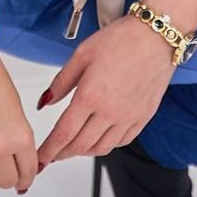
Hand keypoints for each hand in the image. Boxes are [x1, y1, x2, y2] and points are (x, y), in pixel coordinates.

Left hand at [35, 12, 173, 166]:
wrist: (156, 36)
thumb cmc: (122, 40)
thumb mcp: (82, 55)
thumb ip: (61, 83)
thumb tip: (45, 103)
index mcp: (90, 96)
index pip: (63, 134)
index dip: (49, 151)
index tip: (40, 160)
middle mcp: (110, 112)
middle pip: (80, 146)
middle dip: (62, 154)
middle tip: (52, 154)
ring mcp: (129, 117)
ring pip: (101, 148)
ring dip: (83, 151)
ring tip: (73, 146)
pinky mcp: (143, 117)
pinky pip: (121, 142)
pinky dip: (106, 145)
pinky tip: (99, 138)